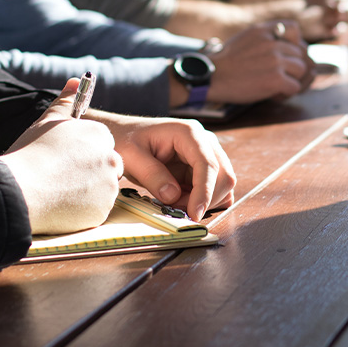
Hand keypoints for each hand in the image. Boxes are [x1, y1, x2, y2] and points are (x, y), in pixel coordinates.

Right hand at [0, 79, 123, 233]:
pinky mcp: (103, 210)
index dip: (83, 153)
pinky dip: (83, 209)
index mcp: (100, 135)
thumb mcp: (48, 121)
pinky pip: (97, 209)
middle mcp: (111, 158)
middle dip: (90, 172)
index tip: (66, 160)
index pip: (102, 144)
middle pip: (107, 166)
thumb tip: (75, 81)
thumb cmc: (31, 153)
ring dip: (87, 191)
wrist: (20, 190)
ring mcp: (109, 186)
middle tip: (62, 177)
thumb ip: (66, 101)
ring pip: (103, 189)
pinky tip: (62, 205)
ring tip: (59, 190)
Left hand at [88, 111, 235, 220]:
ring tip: (174, 202)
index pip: (207, 164)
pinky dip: (203, 201)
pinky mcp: (202, 167)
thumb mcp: (131, 156)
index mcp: (188, 132)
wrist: (123, 135)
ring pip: (222, 185)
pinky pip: (215, 189)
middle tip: (176, 210)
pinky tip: (182, 201)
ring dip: (203, 201)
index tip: (194, 214)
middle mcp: (204, 141)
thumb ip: (152, 175)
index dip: (204, 191)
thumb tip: (173, 196)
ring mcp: (206, 153)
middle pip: (223, 175)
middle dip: (205, 199)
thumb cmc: (126, 140)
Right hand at [207, 21, 315, 104]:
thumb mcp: (245, 38)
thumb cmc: (226, 62)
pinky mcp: (275, 79)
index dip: (294, 43)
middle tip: (278, 76)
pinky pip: (295, 87)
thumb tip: (289, 49)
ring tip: (275, 86)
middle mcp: (272, 42)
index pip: (294, 29)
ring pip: (301, 70)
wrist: (209, 77)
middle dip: (293, 67)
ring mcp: (275, 60)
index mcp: (263, 30)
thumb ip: (266, 38)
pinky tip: (272, 94)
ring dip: (292, 80)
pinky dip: (285, 93)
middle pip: (300, 54)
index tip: (284, 54)